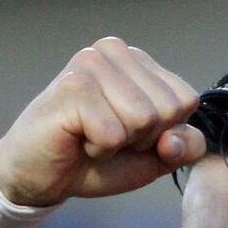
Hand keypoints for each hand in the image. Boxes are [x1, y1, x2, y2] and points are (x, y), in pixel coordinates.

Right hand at [0, 37, 205, 206]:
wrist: (41, 176)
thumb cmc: (97, 160)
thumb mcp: (155, 158)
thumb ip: (185, 146)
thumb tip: (173, 139)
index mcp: (138, 60)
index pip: (187, 100)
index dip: (164, 132)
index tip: (129, 134)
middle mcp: (115, 51)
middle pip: (168, 109)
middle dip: (142, 139)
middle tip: (106, 136)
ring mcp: (91, 63)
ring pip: (144, 119)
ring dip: (119, 144)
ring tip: (91, 136)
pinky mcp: (72, 86)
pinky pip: (113, 134)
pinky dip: (98, 149)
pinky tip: (77, 139)